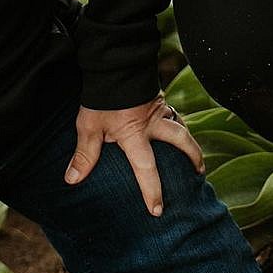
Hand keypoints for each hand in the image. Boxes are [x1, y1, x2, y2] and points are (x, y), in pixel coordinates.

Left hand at [65, 97, 204, 215]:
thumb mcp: (89, 126)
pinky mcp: (157, 95)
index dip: (152, 190)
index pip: (146, 168)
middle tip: (199, 171)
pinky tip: (178, 126)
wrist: (114, 62)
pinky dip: (179, 122)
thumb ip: (85, 153)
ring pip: (181, 124)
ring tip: (194, 153)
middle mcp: (153, 122)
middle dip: (192, 156)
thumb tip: (72, 180)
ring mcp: (158, 107)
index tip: (157, 210)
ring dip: (189, 139)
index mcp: (135, 134)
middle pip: (181, 140)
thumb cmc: (101, 96)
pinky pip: (174, 112)